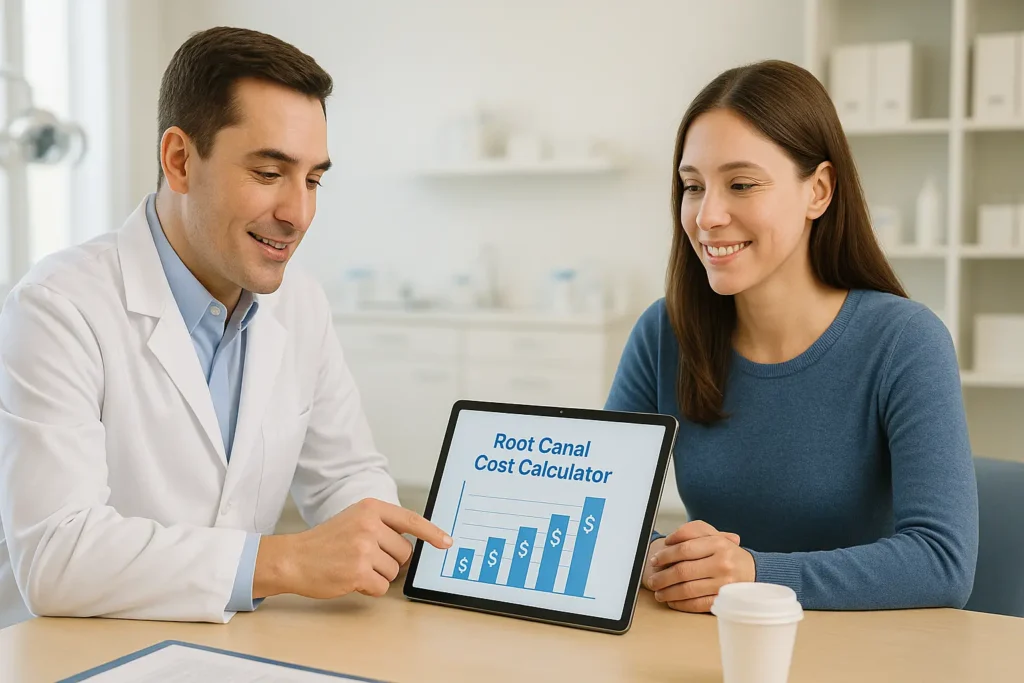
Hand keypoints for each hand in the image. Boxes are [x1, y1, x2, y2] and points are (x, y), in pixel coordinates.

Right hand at [254, 498, 451, 599]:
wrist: (293, 558)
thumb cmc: (325, 542)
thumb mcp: (354, 520)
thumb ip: (382, 526)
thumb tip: (412, 544)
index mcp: (370, 508)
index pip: (410, 520)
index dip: (432, 533)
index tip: (447, 542)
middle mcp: (369, 525)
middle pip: (405, 552)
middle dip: (391, 561)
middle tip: (366, 558)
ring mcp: (363, 548)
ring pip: (394, 572)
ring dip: (379, 575)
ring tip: (355, 566)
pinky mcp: (358, 571)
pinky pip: (382, 587)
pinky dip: (370, 588)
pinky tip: (352, 579)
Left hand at [646, 520, 753, 612]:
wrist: (753, 570)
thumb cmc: (726, 553)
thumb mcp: (713, 535)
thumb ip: (691, 531)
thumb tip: (670, 541)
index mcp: (718, 544)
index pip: (684, 549)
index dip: (665, 555)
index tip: (655, 560)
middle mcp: (722, 563)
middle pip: (683, 571)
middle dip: (662, 577)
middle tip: (652, 579)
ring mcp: (724, 583)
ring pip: (687, 589)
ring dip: (668, 592)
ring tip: (658, 592)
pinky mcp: (724, 600)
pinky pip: (698, 604)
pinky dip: (681, 604)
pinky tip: (672, 601)